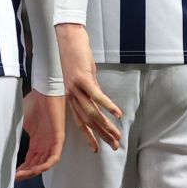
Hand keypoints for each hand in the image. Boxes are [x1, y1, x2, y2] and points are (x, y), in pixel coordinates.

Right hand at [16, 89, 65, 179]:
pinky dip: (45, 165)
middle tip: (14, 178)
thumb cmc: (33, 102)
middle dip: (26, 173)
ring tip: (21, 175)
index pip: (30, 159)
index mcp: (37, 140)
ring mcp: (52, 142)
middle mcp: (45, 143)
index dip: (22, 168)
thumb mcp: (20, 121)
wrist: (45, 90)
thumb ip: (14, 132)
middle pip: (37, 164)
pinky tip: (35, 169)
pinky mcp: (58, 138)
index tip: (11, 174)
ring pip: (45, 163)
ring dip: (33, 171)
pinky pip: (54, 157)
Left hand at [58, 24, 122, 150]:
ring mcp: (76, 88)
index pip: (80, 122)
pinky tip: (118, 114)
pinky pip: (96, 96)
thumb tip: (101, 102)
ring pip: (92, 113)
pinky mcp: (82, 78)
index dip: (88, 137)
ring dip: (106, 126)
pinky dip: (108, 105)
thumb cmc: (77, 57)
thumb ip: (91, 91)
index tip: (97, 149)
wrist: (68, 39)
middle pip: (88, 122)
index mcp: (71, 97)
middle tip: (115, 146)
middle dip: (102, 136)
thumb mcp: (85, 78)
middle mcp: (72, 96)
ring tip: (118, 135)